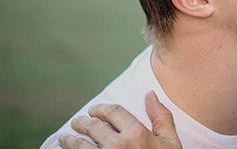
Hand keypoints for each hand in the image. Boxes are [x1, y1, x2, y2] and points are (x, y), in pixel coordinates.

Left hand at [59, 91, 181, 148]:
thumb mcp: (170, 143)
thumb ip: (162, 118)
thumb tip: (151, 94)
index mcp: (137, 134)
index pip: (113, 111)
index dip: (101, 108)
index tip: (94, 111)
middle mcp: (118, 146)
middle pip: (92, 125)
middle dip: (82, 122)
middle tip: (78, 123)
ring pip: (78, 144)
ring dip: (69, 139)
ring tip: (66, 138)